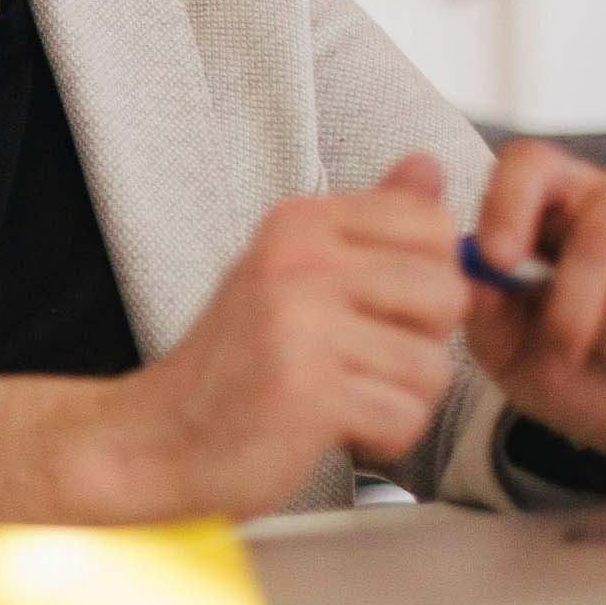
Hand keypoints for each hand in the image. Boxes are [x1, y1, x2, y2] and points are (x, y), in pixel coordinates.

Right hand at [81, 157, 469, 520]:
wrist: (158, 438)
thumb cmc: (236, 363)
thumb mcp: (295, 272)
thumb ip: (369, 222)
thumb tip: (426, 165)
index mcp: (299, 224)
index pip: (431, 223)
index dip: (428, 277)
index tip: (376, 307)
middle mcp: (297, 261)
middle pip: (447, 293)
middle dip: (419, 344)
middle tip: (355, 360)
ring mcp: (298, 324)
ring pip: (432, 366)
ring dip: (398, 399)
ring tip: (340, 396)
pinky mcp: (305, 390)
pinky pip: (405, 417)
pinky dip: (380, 439)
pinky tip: (333, 427)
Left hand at [465, 141, 605, 471]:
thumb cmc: (567, 370)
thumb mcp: (506, 349)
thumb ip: (482, 305)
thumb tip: (472, 266)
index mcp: (561, 203)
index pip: (533, 162)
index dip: (511, 202)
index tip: (499, 260)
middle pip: (604, 216)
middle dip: (577, 298)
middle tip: (566, 346)